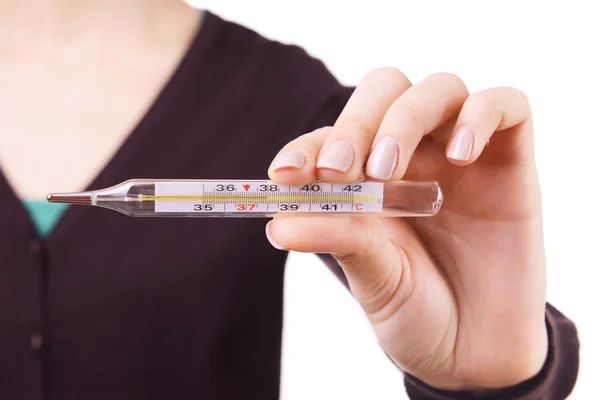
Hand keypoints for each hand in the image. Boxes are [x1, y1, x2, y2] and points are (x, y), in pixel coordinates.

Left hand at [265, 68, 547, 390]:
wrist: (475, 352)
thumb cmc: (415, 310)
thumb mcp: (370, 276)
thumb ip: (334, 238)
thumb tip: (277, 224)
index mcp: (368, 177)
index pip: (334, 135)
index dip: (307, 146)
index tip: (286, 175)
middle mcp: (414, 154)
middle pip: (385, 90)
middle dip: (356, 123)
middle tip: (339, 170)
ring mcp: (462, 154)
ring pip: (439, 88)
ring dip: (405, 118)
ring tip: (388, 171)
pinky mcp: (511, 160)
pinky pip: (506, 104)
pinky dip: (480, 115)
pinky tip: (460, 156)